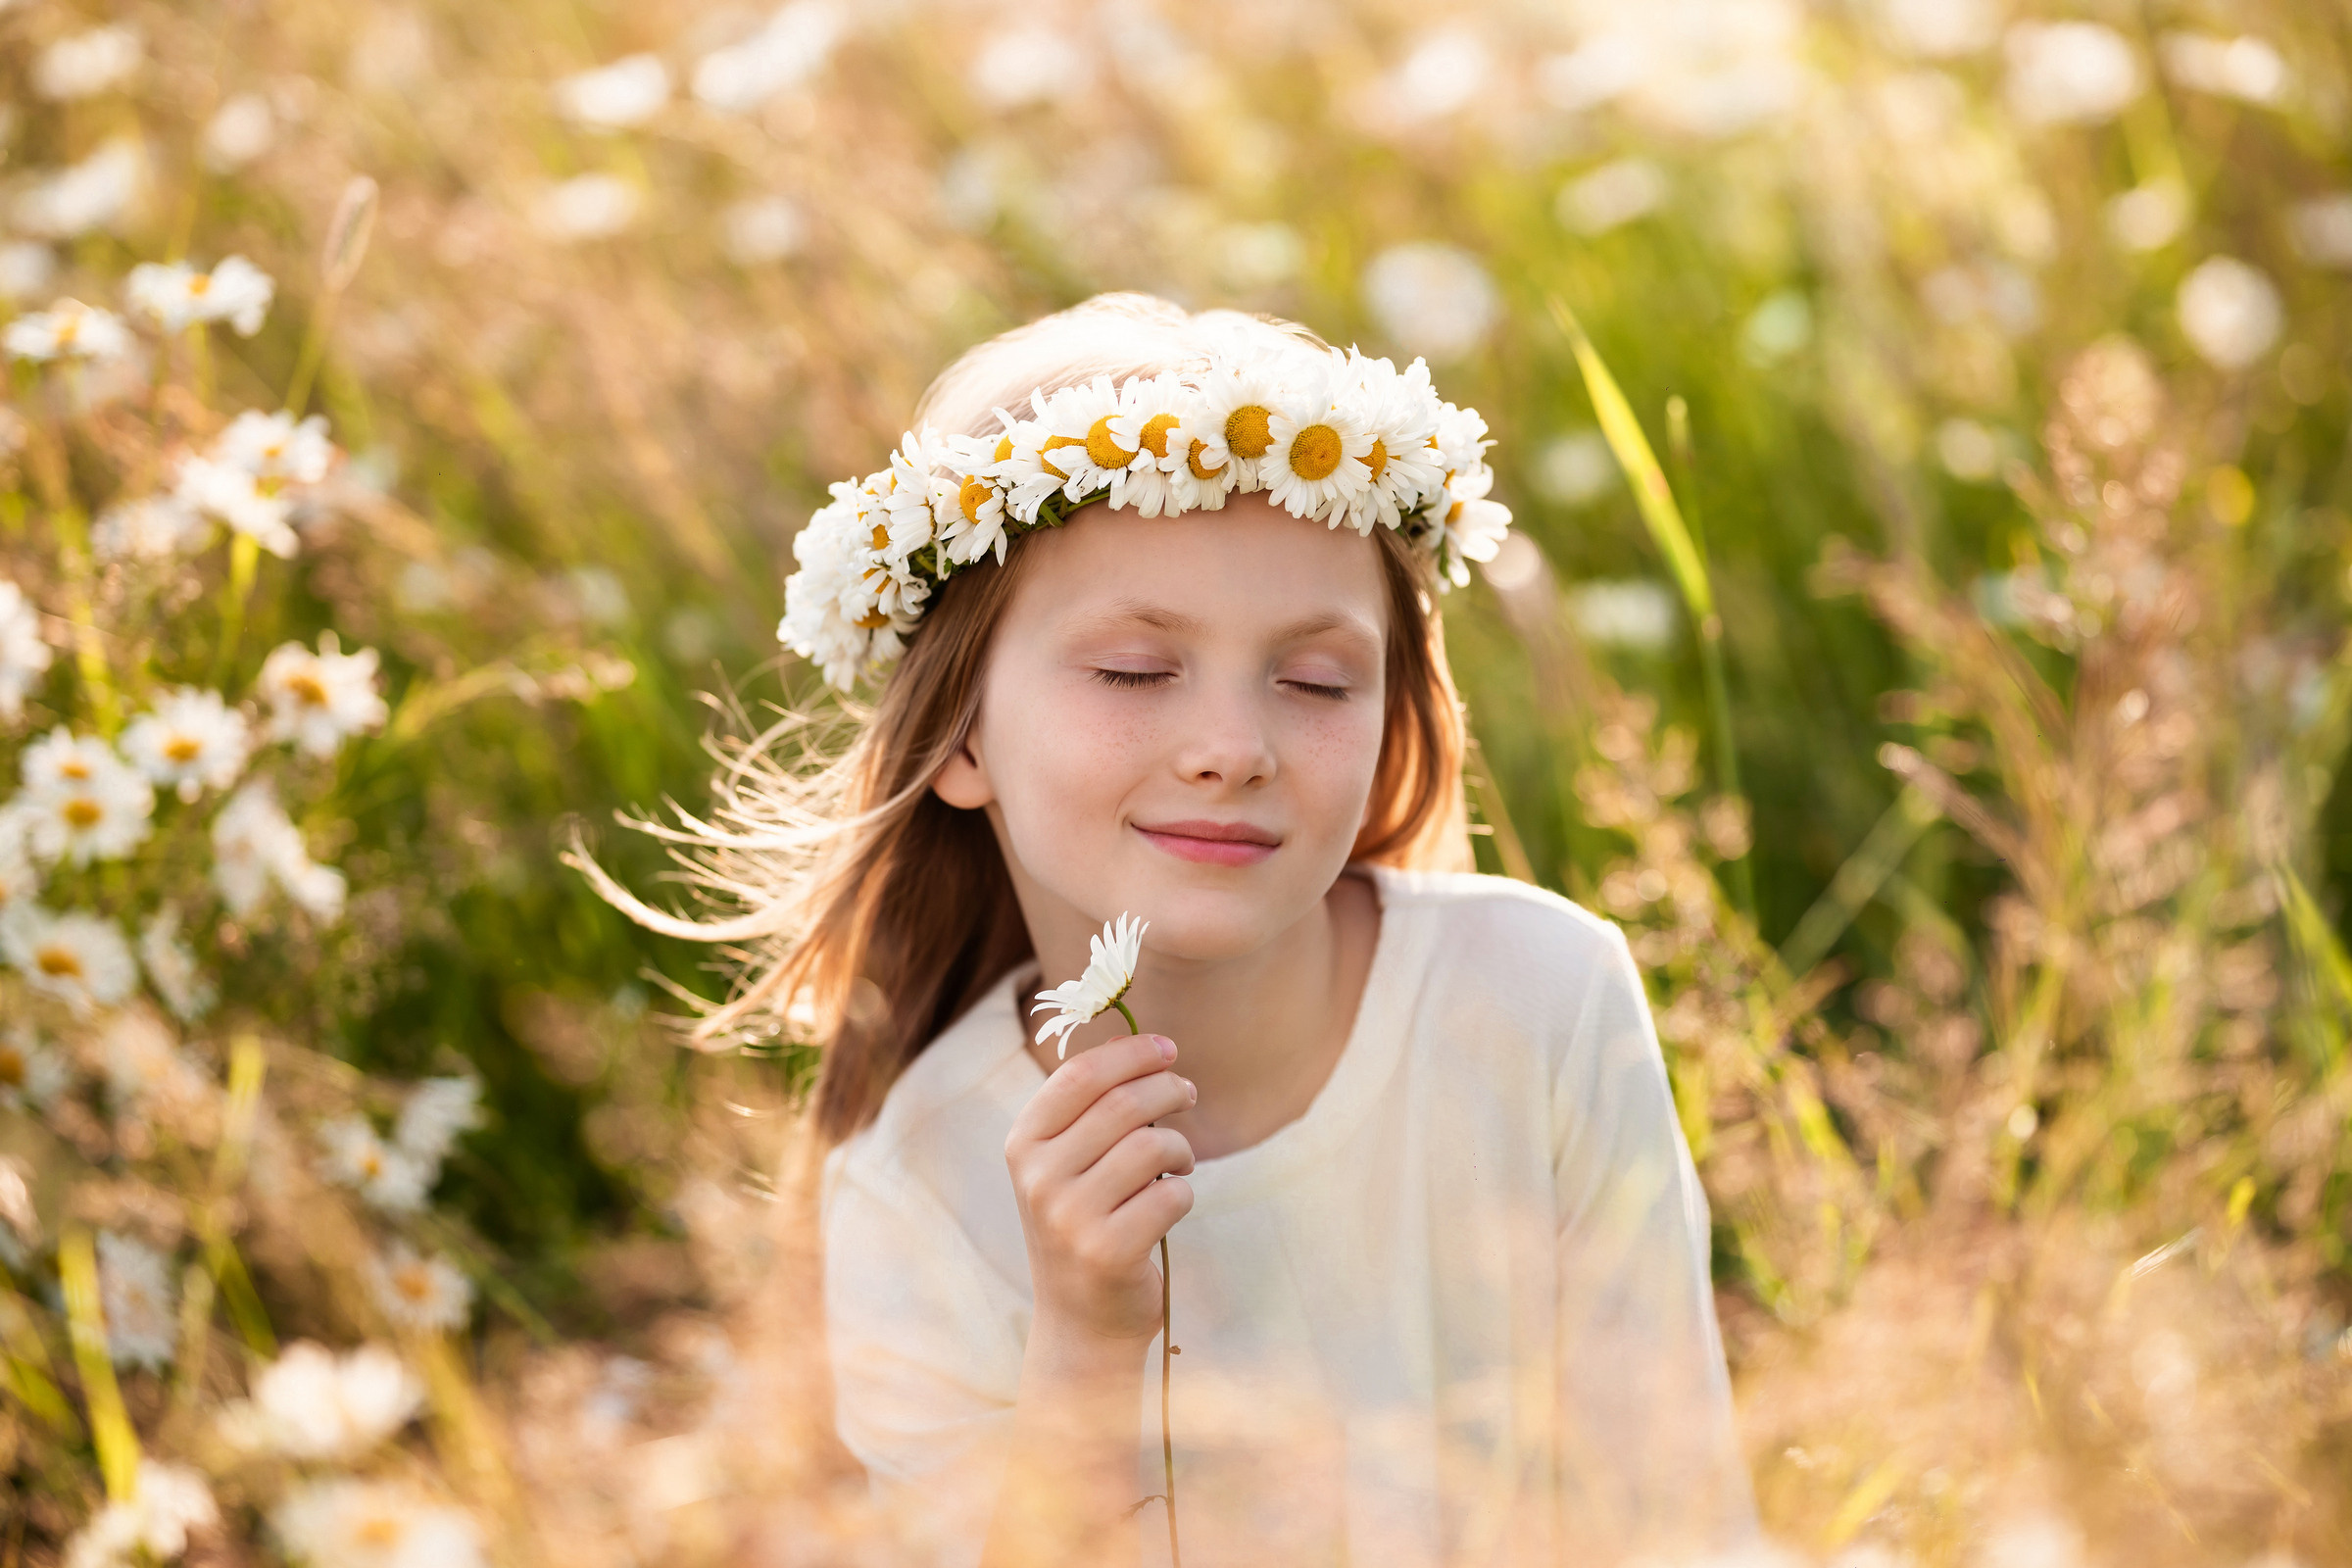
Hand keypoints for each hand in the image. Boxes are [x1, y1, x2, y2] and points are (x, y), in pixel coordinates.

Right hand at [1005, 1033, 1196, 1344]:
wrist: (1081, 1322)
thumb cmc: (1085, 1223)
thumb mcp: (1068, 1163)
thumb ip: (1092, 1108)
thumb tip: (1135, 1040)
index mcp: (1023, 1145)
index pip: (1079, 1075)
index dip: (1130, 1053)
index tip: (1168, 1049)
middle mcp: (1038, 1178)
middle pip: (1123, 1104)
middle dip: (1169, 1090)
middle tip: (1188, 1095)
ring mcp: (1070, 1217)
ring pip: (1153, 1147)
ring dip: (1180, 1148)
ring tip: (1179, 1161)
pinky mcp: (1109, 1251)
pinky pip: (1172, 1195)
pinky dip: (1183, 1192)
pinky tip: (1171, 1203)